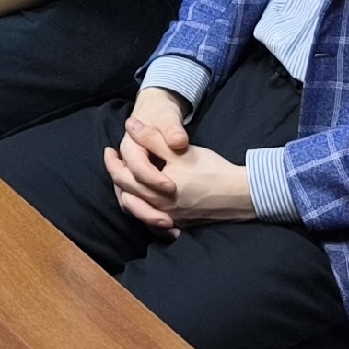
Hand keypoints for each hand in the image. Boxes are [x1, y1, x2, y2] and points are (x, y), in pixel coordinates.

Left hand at [104, 93, 256, 232]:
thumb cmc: (211, 170)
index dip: (113, 162)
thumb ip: (152, 138)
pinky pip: (154, 221)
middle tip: (112, 161)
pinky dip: (144, 210)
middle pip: (128, 196)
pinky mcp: (182, 223)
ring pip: (139, 211)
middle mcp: (160, 210)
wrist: (240, 194)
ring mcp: (171, 219)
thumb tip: (130, 125)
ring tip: (125, 180)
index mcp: (156, 192)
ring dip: (128, 196)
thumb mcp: (179, 151)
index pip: (123, 178)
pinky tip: (145, 202)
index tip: (109, 150)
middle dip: (116, 177)